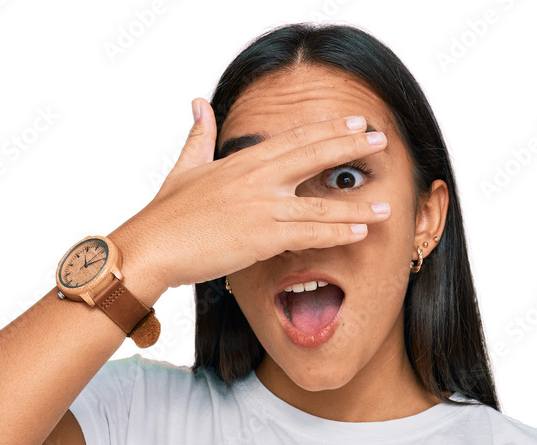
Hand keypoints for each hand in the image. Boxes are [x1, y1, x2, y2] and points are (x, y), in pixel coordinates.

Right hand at [122, 99, 389, 288]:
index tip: (355, 122)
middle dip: (351, 146)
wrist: (151, 246)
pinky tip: (360, 231)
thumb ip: (198, 135)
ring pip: (320, 203)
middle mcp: (257, 178)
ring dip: (356, 204)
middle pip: (314, 155)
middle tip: (381, 142)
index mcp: (242, 161)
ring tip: (385, 204)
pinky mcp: (261, 236)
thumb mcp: (184, 167)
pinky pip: (309, 233)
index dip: (328, 128)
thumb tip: (198, 104)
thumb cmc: (165, 215)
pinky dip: (337, 232)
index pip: (295, 138)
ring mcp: (261, 207)